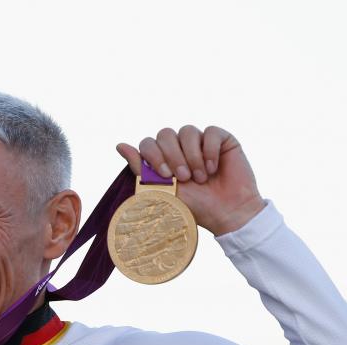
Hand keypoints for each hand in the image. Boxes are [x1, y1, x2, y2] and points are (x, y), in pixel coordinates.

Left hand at [117, 125, 265, 235]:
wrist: (227, 212)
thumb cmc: (196, 206)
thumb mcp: (163, 189)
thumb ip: (141, 167)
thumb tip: (119, 145)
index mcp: (164, 159)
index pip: (149, 143)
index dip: (154, 155)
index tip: (166, 176)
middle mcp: (181, 147)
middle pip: (165, 134)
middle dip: (172, 155)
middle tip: (184, 177)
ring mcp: (201, 142)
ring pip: (187, 131)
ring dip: (192, 155)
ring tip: (201, 177)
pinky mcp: (221, 139)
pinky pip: (210, 131)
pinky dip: (210, 151)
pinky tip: (213, 168)